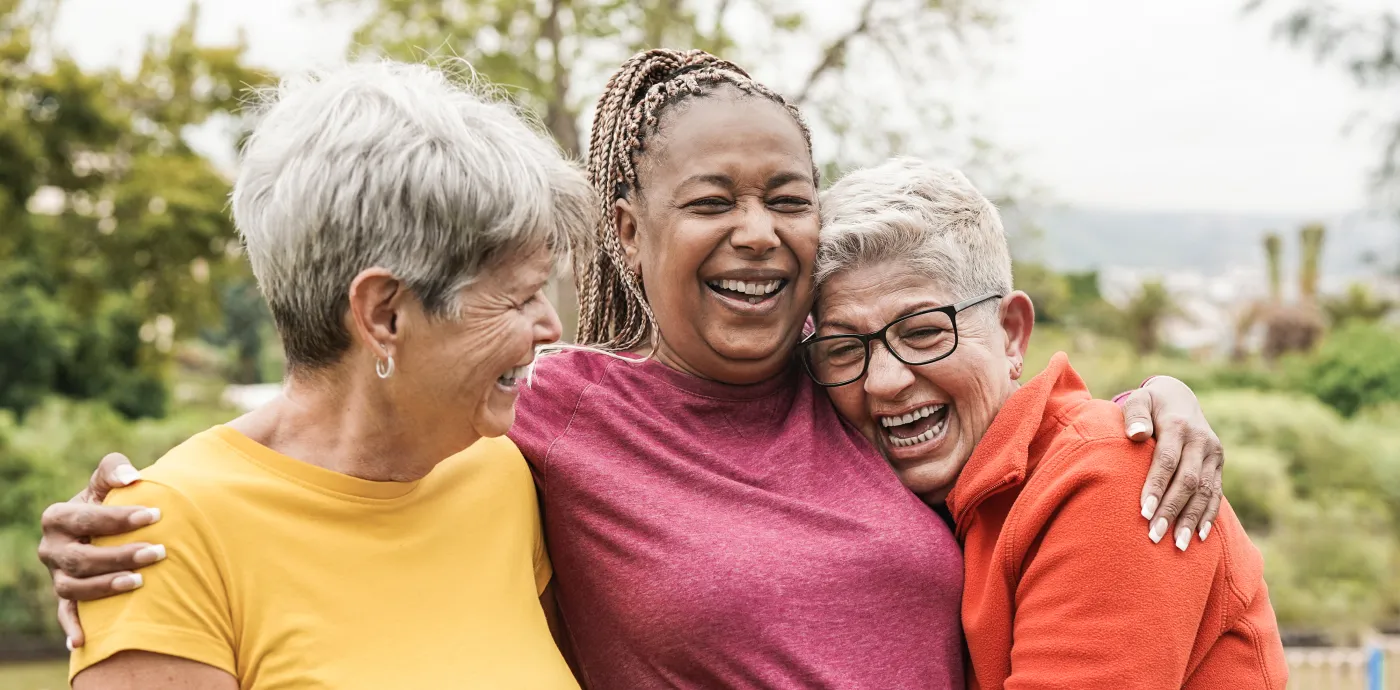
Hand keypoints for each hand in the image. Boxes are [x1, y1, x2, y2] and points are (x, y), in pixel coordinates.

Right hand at [37, 453, 165, 648]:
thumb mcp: (107, 483)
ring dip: (105, 587)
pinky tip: (82, 641)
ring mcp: (57, 576)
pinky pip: (65, 615)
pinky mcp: (66, 597)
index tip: (155, 514)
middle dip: (120, 555)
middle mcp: (51, 549)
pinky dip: (71, 628)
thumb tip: (132, 477)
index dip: (119, 518)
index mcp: (57, 517)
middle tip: (159, 552)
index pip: (86, 518)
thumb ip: (114, 470)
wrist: (104, 529)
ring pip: (73, 588)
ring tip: (139, 582)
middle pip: (81, 558)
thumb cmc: (109, 501)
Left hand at [1120, 377, 1223, 550]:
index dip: (1157, 487)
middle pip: (1188, 481)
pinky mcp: (1218, 464)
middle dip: (1172, 510)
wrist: (1179, 397)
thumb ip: (1134, 414)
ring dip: (1191, 519)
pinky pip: (1216, 493)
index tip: (1144, 512)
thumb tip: (1136, 434)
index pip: (1167, 461)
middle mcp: (1201, 440)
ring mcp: (1213, 453)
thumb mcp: (1139, 400)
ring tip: (1177, 545)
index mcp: (1179, 425)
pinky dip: (1208, 515)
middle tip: (1154, 536)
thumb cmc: (1149, 404)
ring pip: (1205, 491)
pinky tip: (1198, 536)